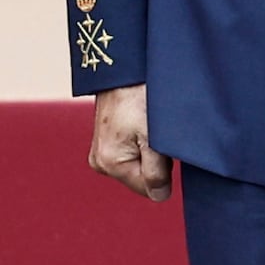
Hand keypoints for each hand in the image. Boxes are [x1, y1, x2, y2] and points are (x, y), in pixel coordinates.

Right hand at [87, 84, 168, 201]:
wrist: (123, 68)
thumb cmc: (139, 97)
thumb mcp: (154, 137)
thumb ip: (157, 172)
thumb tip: (160, 196)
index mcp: (109, 164)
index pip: (150, 190)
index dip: (164, 171)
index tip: (161, 143)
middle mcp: (100, 162)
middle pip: (143, 178)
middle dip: (156, 160)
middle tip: (155, 132)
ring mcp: (100, 151)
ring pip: (139, 164)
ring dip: (150, 149)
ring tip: (146, 123)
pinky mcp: (105, 141)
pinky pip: (132, 152)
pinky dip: (141, 141)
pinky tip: (140, 123)